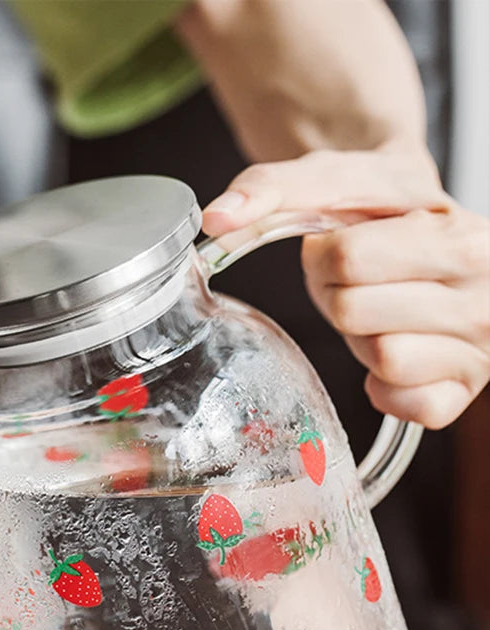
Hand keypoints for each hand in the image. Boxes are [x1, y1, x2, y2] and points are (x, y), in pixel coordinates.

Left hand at [203, 147, 489, 427]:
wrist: (434, 229)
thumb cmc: (383, 209)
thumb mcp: (337, 179)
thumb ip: (273, 188)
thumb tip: (215, 219)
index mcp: (458, 231)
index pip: (347, 256)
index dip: (323, 255)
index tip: (341, 243)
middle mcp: (485, 289)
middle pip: (354, 312)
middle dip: (337, 297)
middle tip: (358, 283)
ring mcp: (480, 344)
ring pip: (381, 359)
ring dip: (362, 340)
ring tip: (381, 314)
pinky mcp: (461, 394)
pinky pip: (398, 401)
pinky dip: (381, 386)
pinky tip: (395, 352)